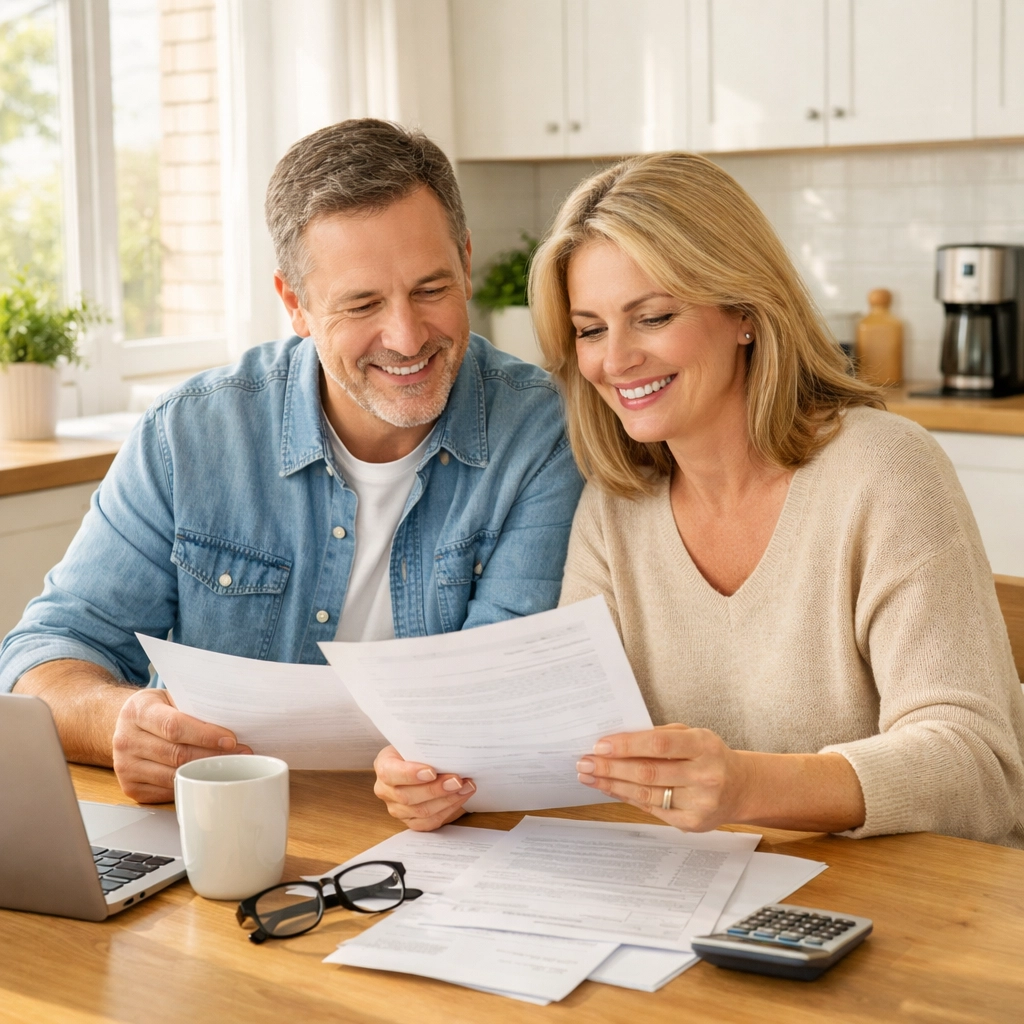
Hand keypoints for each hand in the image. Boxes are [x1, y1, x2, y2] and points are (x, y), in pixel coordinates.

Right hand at [111, 688, 251, 802]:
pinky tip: (207, 778)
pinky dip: (189, 784)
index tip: (231, 740)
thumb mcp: (170, 696)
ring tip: (230, 766)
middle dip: (213, 756)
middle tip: (241, 754)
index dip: (205, 735)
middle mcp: (126, 739)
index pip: (174, 726)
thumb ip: (193, 706)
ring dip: (205, 773)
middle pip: (176, 754)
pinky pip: (166, 791)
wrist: (124, 724)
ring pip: (173, 775)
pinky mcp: (131, 788)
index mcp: (138, 711)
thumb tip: (233, 717)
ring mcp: (125, 767)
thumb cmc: (158, 709)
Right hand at [372, 745, 475, 831]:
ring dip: (447, 800)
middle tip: (457, 781)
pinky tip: (460, 798)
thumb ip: (426, 748)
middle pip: (407, 796)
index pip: (389, 773)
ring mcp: (397, 808)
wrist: (419, 761)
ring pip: (421, 811)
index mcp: (383, 766)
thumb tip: (449, 750)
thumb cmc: (419, 751)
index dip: (410, 774)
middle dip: (436, 789)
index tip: (432, 772)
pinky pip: (429, 822)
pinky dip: (448, 811)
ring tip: (466, 788)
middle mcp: (385, 790)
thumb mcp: (417, 743)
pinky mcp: (410, 821)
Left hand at [576, 724, 748, 830]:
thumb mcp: (692, 735)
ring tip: (589, 776)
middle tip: (584, 762)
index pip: (659, 744)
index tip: (600, 745)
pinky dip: (626, 798)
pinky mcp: (692, 823)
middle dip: (611, 767)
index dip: (627, 745)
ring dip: (612, 784)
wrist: (741, 788)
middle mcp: (705, 775)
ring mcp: (700, 803)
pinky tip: (610, 789)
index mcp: (704, 746)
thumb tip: (617, 740)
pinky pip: (651, 809)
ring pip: (646, 794)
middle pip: (648, 772)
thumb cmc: (709, 756)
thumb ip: (660, 735)